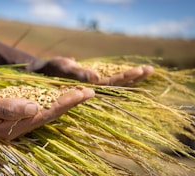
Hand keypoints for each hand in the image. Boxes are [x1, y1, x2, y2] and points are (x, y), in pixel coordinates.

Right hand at [0, 81, 93, 138]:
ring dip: (64, 100)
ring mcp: (18, 117)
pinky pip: (39, 104)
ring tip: (81, 92)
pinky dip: (52, 98)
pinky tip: (60, 93)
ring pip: (47, 109)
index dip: (66, 103)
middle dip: (71, 102)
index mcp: (13, 125)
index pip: (46, 113)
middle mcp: (19, 124)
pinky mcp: (16, 110)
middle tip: (90, 91)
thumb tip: (33, 107)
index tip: (83, 93)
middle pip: (51, 113)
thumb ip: (7, 107)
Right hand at [36, 57, 153, 85]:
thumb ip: (78, 74)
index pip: (111, 84)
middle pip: (117, 85)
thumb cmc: (51, 69)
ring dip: (131, 77)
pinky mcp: (92, 79)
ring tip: (147, 70)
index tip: (140, 70)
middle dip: (133, 77)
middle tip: (150, 70)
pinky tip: (131, 72)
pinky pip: (110, 78)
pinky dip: (121, 74)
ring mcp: (93, 84)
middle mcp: (93, 88)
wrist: (44, 71)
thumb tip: (96, 78)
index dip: (126, 77)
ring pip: (115, 82)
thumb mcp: (63, 68)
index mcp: (88, 87)